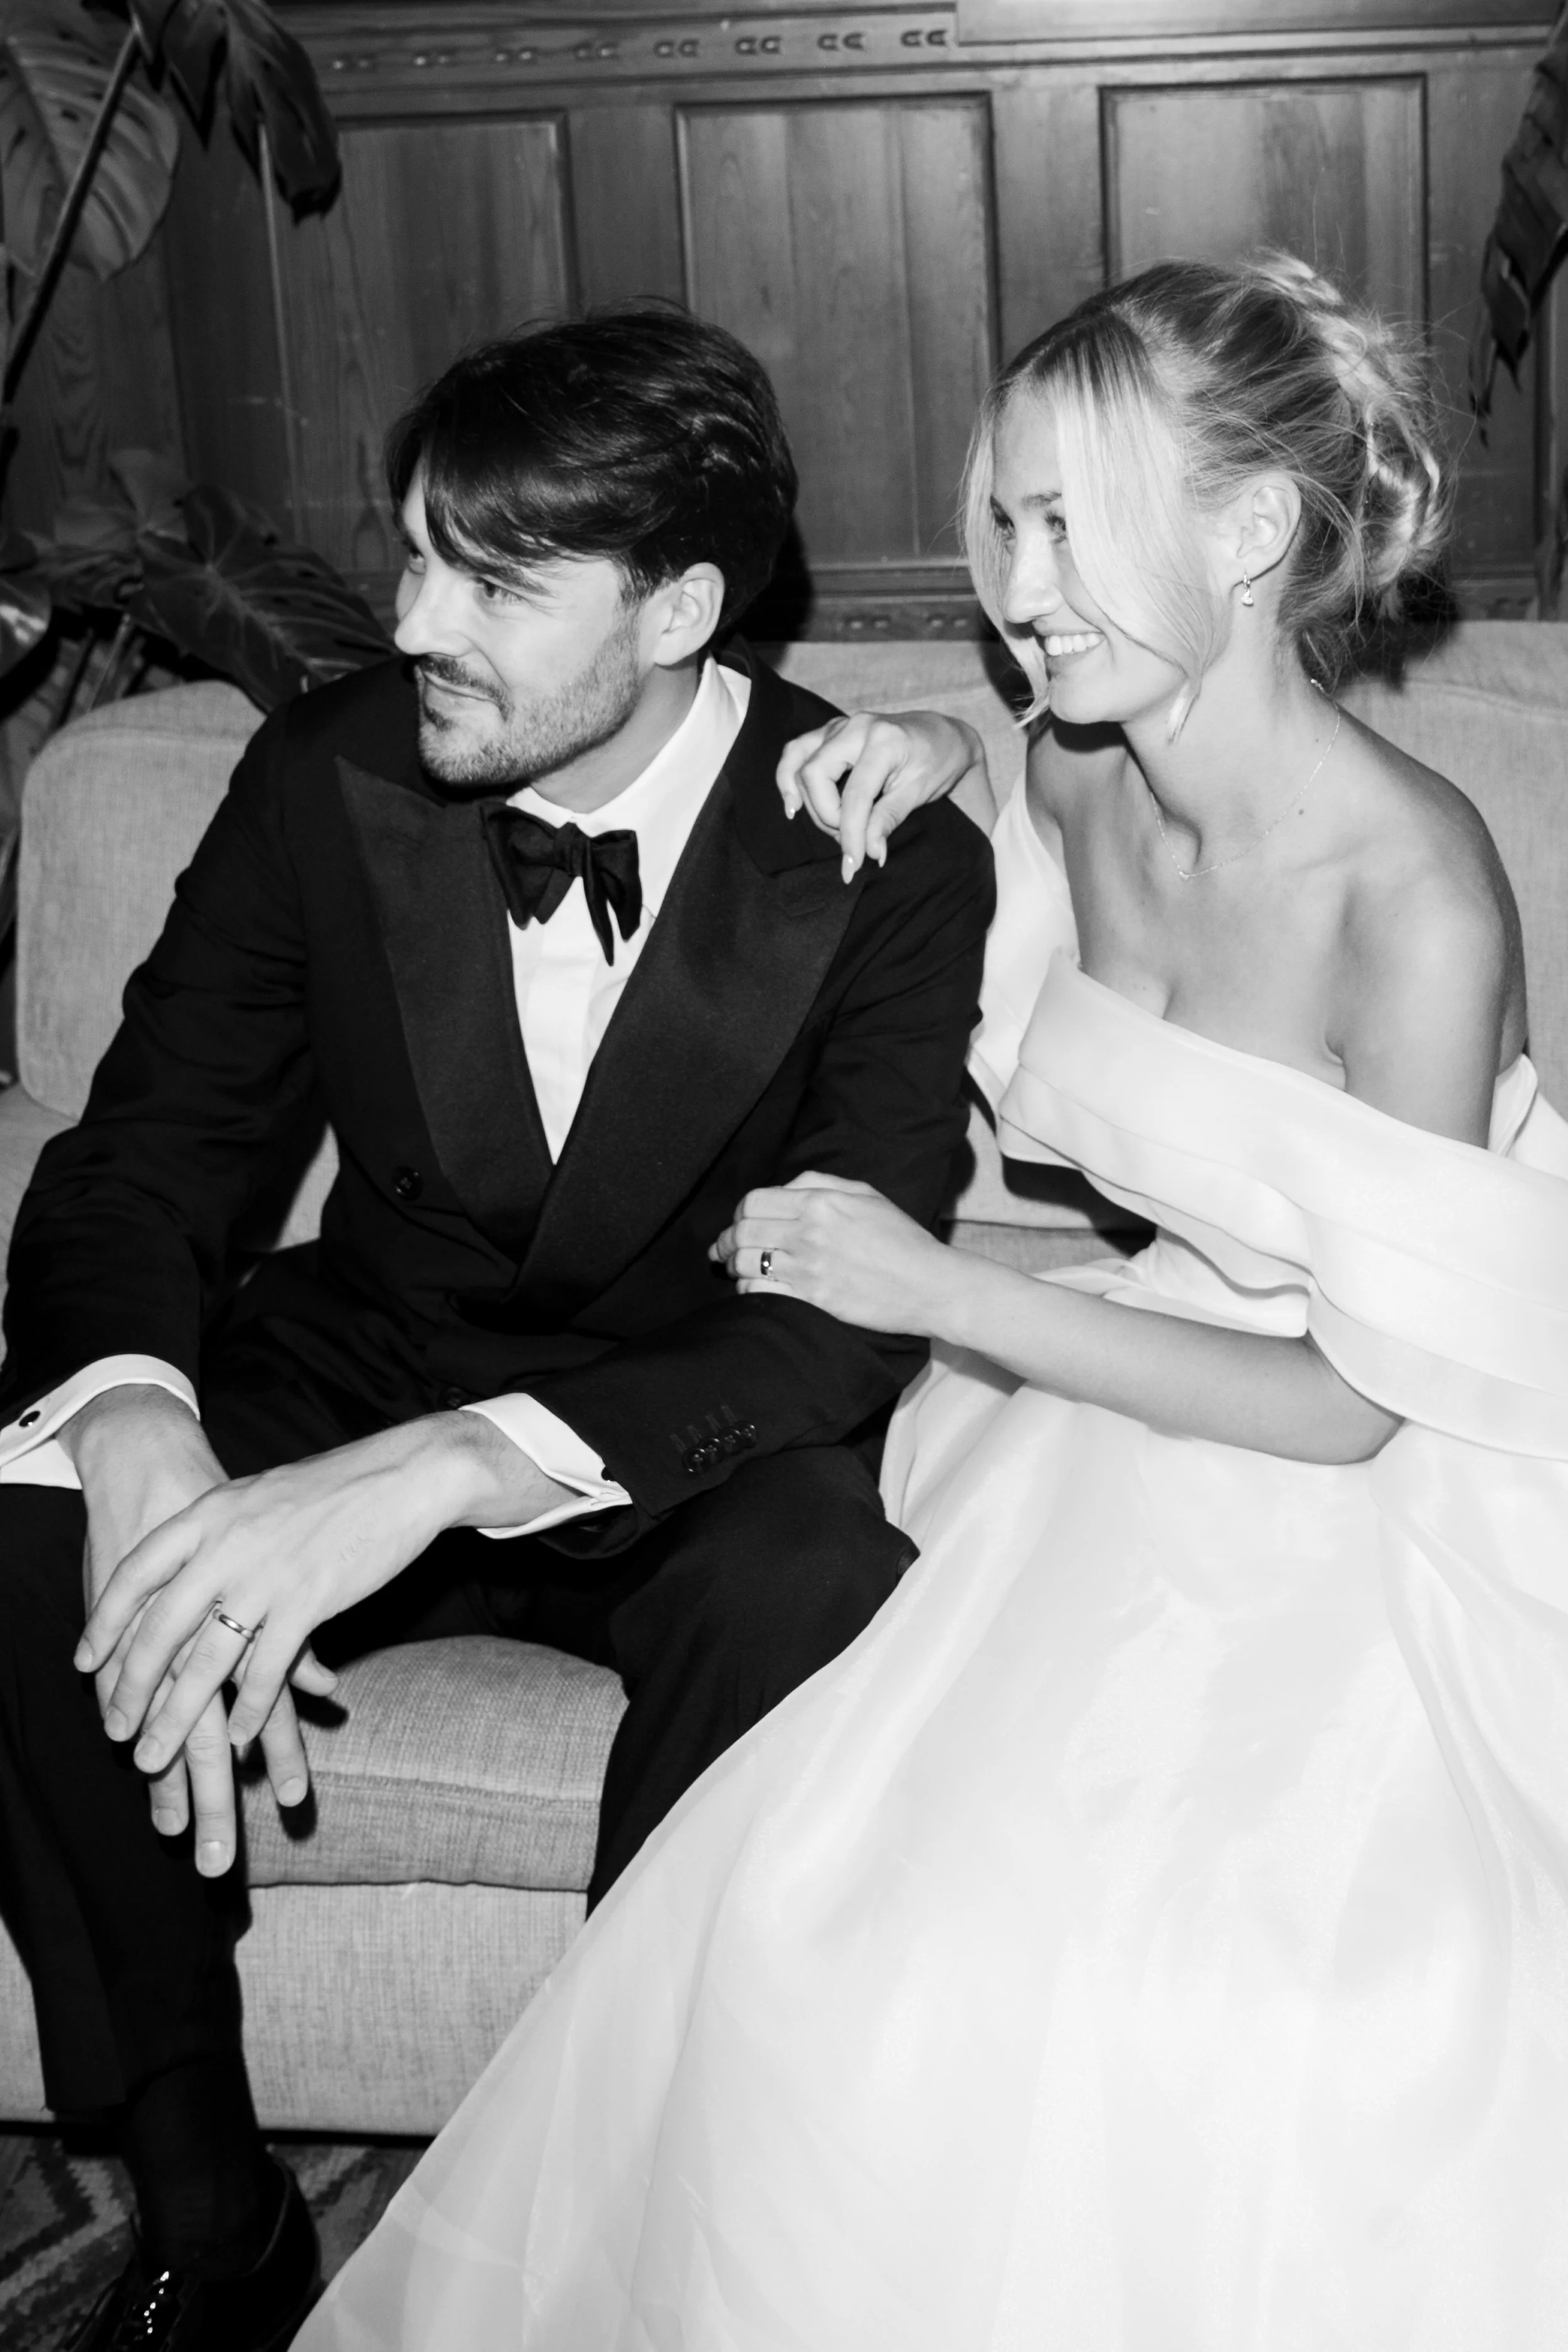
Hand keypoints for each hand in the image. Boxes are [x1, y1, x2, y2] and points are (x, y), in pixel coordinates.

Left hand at [62, 1384, 336, 1873]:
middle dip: (132, 1688)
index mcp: (209, 1514)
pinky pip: (267, 1667)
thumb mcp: (257, 1497)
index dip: (105, 1622)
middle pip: (161, 1627)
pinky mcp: (309, 1599)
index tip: (84, 1663)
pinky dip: (250, 1708)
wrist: (403, 1475)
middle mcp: (227, 1544)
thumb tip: (187, 1562)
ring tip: (154, 1755)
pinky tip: (237, 1738)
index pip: (136, 1573)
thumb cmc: (334, 1487)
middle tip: (115, 1730)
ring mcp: (266, 1574)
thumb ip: (219, 1531)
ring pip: (207, 1659)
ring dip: (177, 1716)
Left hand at [709, 1171, 958, 1336]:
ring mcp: (809, 1268)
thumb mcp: (866, 1194)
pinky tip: (753, 1289)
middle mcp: (809, 1232)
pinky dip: (747, 1290)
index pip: (754, 1201)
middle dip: (725, 1240)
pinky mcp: (813, 1300)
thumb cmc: (901, 1238)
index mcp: (820, 1202)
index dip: (738, 1212)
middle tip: (720, 1249)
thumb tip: (784, 1187)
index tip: (738, 1221)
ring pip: (744, 1263)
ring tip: (732, 1268)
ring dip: (732, 1265)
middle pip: (742, 1231)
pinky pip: (759, 1293)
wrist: (930, 1284)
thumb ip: (820, 1183)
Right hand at [776, 711, 988, 879]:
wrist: (942, 736)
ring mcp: (839, 726)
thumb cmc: (937, 762)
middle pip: (815, 775)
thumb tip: (869, 853)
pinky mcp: (830, 732)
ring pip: (799, 763)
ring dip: (809, 803)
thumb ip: (889, 819)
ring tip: (832, 827)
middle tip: (850, 841)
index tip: (852, 865)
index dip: (850, 833)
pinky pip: (796, 752)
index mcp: (885, 740)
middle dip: (827, 816)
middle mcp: (856, 727)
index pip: (855, 794)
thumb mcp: (920, 792)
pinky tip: (793, 805)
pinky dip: (788, 778)